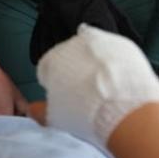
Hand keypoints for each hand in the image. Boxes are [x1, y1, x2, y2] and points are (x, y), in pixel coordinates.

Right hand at [37, 24, 158, 145]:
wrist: (125, 111)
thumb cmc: (87, 116)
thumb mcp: (56, 117)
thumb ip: (41, 110)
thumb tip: (33, 110)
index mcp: (53, 59)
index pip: (48, 68)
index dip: (55, 84)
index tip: (66, 96)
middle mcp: (74, 43)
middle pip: (71, 57)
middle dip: (76, 72)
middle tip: (87, 94)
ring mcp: (100, 40)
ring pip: (94, 52)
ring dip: (96, 64)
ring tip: (106, 88)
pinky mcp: (122, 42)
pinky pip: (115, 51)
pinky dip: (116, 63)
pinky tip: (120, 80)